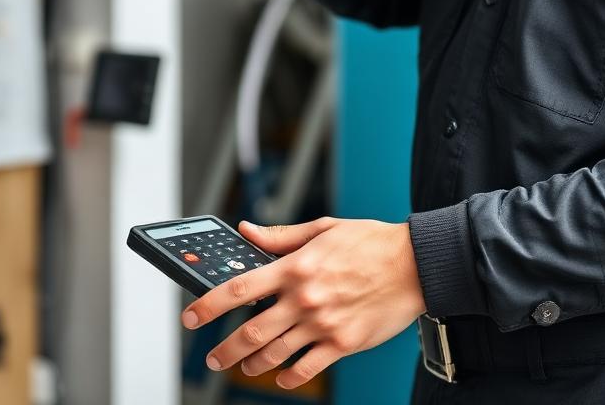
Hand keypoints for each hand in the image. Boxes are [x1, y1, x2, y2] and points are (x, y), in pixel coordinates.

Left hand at [183, 217, 426, 390]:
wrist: (414, 265)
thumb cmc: (370, 242)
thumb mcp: (323, 228)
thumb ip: (280, 236)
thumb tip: (247, 231)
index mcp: (295, 266)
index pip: (240, 289)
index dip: (208, 305)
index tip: (190, 316)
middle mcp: (304, 298)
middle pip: (250, 332)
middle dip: (224, 349)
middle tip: (213, 356)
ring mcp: (322, 324)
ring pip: (273, 354)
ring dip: (251, 365)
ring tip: (244, 366)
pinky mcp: (342, 344)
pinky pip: (305, 368)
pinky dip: (287, 376)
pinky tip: (281, 374)